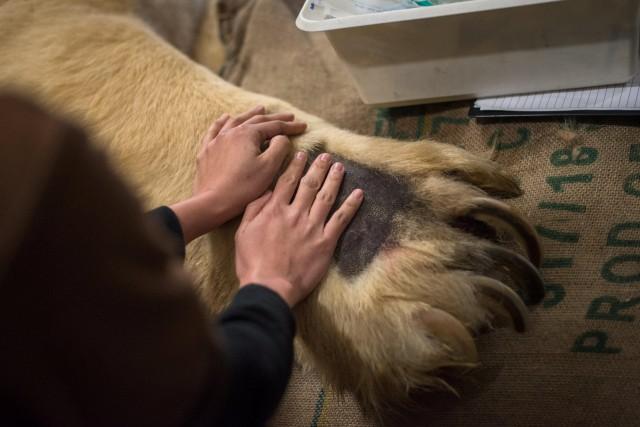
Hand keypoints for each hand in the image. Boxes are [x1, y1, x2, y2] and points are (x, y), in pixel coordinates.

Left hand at [170, 106, 306, 242]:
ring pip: (236, 121)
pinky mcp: (207, 151)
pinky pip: (215, 130)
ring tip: (260, 108)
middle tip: (289, 116)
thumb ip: (280, 147)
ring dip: (250, 114)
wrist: (213, 202)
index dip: (290, 126)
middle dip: (274, 118)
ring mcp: (216, 140)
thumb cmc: (244, 186)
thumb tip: (282, 137)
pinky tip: (226, 117)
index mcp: (247, 134)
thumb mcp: (269, 167)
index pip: (274, 126)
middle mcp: (231, 132)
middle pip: (256, 120)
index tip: (304, 126)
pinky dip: (222, 122)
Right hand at [235, 152, 363, 306]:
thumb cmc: (252, 263)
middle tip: (326, 156)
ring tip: (340, 167)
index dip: (296, 166)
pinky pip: (341, 219)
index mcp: (274, 210)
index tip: (302, 155)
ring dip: (334, 180)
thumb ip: (254, 209)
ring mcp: (312, 227)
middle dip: (318, 168)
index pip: (287, 181)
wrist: (270, 287)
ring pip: (326, 197)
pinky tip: (359, 193)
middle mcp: (295, 214)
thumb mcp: (243, 232)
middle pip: (309, 184)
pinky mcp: (326, 242)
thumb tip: (267, 191)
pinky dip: (351, 205)